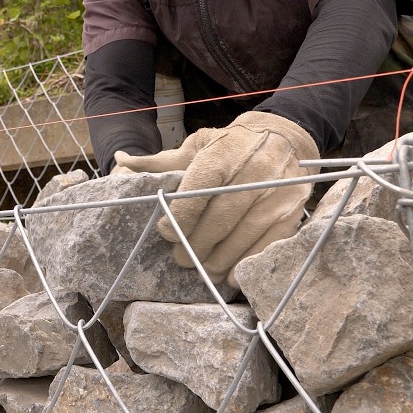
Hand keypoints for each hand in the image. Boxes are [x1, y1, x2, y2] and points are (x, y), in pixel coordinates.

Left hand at [113, 111, 318, 286]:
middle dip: (194, 245)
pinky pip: (264, 246)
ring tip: (200, 268)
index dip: (179, 216)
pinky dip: (243, 264)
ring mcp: (275, 194)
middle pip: (218, 219)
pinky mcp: (290, 213)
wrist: (284, 138)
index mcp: (224, 153)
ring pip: (240, 237)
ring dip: (216, 260)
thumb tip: (122, 161)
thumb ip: (162, 161)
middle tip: (179, 258)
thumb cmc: (231, 145)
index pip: (198, 190)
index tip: (166, 232)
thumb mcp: (198, 144)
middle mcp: (253, 172)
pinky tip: (227, 273)